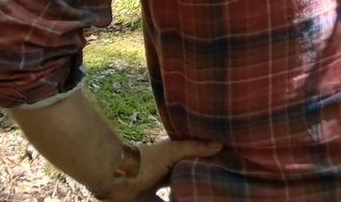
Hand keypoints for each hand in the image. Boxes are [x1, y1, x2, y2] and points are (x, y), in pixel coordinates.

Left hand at [104, 139, 222, 201]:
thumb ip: (193, 148)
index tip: (224, 171)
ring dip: (186, 197)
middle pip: (185, 182)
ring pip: (176, 196)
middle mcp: (166, 175)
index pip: (193, 162)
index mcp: (172, 159)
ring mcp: (157, 192)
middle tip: (217, 191)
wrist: (116, 177)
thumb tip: (220, 144)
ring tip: (205, 199)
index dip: (206, 166)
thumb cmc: (145, 160)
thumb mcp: (172, 152)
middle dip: (197, 187)